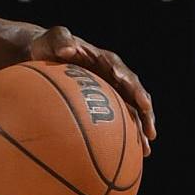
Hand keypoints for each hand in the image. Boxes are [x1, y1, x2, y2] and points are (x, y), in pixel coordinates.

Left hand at [28, 26, 155, 155]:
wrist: (44, 55)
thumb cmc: (47, 46)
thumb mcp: (51, 39)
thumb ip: (60, 40)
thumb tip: (68, 49)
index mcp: (103, 60)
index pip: (121, 72)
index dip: (130, 84)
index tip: (138, 99)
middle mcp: (113, 75)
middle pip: (135, 94)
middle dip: (144, 111)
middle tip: (150, 130)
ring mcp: (110, 89)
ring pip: (132, 110)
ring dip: (140, 128)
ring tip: (147, 149)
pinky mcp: (104, 102)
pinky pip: (118, 119)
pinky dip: (124, 134)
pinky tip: (127, 154)